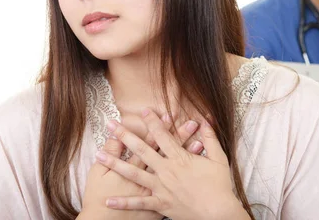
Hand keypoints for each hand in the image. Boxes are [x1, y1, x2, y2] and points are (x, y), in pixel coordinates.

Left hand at [99, 109, 248, 219]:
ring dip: (115, 163)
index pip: (162, 135)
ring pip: (133, 173)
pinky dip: (124, 202)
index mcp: (180, 158)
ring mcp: (161, 187)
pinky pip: (139, 202)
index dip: (152, 121)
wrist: (218, 213)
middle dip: (124, 135)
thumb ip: (210, 138)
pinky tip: (109, 200)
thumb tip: (206, 119)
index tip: (142, 110)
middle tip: (110, 124)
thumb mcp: (219, 158)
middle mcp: (166, 170)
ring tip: (99, 155)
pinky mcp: (160, 204)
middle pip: (141, 149)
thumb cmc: (220, 186)